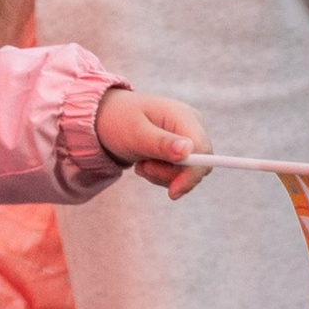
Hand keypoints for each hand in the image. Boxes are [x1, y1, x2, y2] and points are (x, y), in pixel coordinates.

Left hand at [96, 86, 210, 197]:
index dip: (191, 174)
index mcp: (184, 116)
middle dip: (170, 175)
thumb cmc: (118, 120)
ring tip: (141, 163)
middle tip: (143, 168)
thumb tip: (188, 151)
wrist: (105, 118)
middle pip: (198, 164)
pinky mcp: (181, 150)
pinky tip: (145, 163)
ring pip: (188, 173)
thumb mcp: (135, 132)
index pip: (202, 150)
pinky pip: (180, 173)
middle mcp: (192, 126)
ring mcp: (188, 138)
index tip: (172, 193)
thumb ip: (161, 143)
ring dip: (162, 175)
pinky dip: (161, 174)